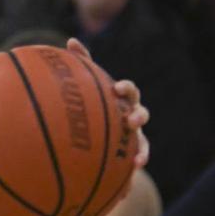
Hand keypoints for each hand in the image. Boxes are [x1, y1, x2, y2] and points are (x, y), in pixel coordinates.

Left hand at [65, 39, 148, 166]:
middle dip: (138, 116)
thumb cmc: (96, 105)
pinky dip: (136, 165)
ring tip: (139, 161)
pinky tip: (132, 175)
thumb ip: (83, 65)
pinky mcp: (130, 154)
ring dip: (142, 150)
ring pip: (143, 141)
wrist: (101, 133)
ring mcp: (134, 136)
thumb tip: (71, 40)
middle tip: (131, 120)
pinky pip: (136, 160)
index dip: (125, 89)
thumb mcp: (88, 88)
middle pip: (141, 114)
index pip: (128, 91)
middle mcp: (131, 116)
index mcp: (121, 100)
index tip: (117, 89)